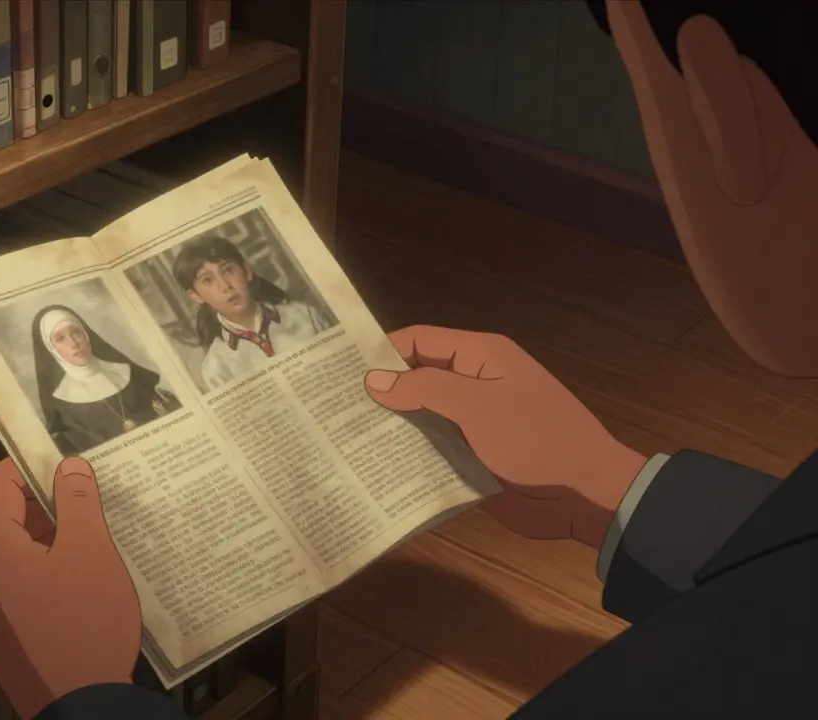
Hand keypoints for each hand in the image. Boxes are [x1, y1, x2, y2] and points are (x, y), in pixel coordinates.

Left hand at [0, 457, 141, 718]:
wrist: (80, 706)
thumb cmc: (84, 624)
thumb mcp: (90, 552)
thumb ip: (77, 501)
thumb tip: (69, 466)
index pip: (0, 479)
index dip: (36, 463)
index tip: (75, 462)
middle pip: (7, 513)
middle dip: (50, 501)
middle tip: (95, 498)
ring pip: (18, 549)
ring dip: (54, 536)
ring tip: (97, 535)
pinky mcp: (3, 628)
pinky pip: (21, 581)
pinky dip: (49, 568)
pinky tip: (85, 576)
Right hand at [364, 325, 647, 548]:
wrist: (586, 494)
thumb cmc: (535, 440)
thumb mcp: (478, 407)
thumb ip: (425, 388)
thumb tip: (373, 378)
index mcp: (481, 356)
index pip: (418, 341)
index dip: (381, 352)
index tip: (337, 371)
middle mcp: (474, 383)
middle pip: (416, 378)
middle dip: (380, 392)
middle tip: (331, 408)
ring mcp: (473, 422)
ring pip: (421, 417)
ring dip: (391, 427)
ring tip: (342, 438)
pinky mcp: (472, 456)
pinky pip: (433, 449)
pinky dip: (409, 454)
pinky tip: (375, 466)